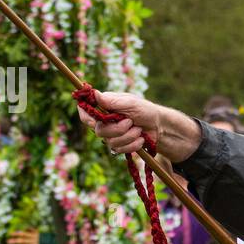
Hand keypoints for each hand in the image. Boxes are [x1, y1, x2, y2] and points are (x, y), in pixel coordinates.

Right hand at [77, 90, 202, 163]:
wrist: (159, 126)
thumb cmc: (145, 110)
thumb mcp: (130, 103)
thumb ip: (112, 101)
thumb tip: (94, 93)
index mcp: (104, 108)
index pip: (85, 113)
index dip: (85, 117)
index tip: (94, 120)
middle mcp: (104, 122)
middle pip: (99, 131)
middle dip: (117, 129)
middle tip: (130, 122)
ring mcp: (111, 135)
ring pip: (110, 142)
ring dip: (129, 137)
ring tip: (139, 129)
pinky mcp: (119, 146)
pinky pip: (119, 150)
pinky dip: (133, 145)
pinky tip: (140, 139)